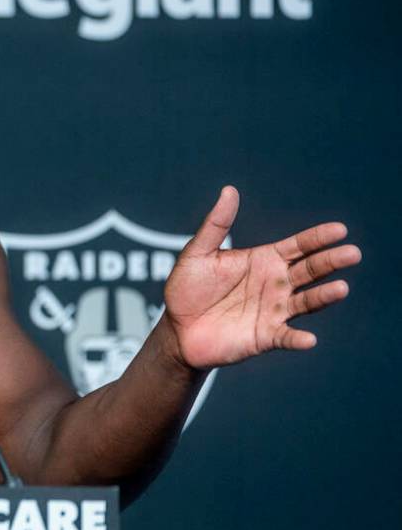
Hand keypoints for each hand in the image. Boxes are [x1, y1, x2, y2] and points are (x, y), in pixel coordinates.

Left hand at [162, 186, 360, 369]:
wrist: (176, 328)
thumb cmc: (188, 288)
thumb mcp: (198, 252)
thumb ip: (216, 224)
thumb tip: (229, 190)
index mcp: (264, 260)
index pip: (298, 247)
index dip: (317, 238)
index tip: (339, 230)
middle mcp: (275, 284)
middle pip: (309, 271)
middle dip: (330, 262)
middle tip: (352, 253)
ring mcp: (273, 311)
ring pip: (305, 302)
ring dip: (323, 296)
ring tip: (341, 288)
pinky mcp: (265, 336)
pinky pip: (285, 337)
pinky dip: (297, 338)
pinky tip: (308, 339)